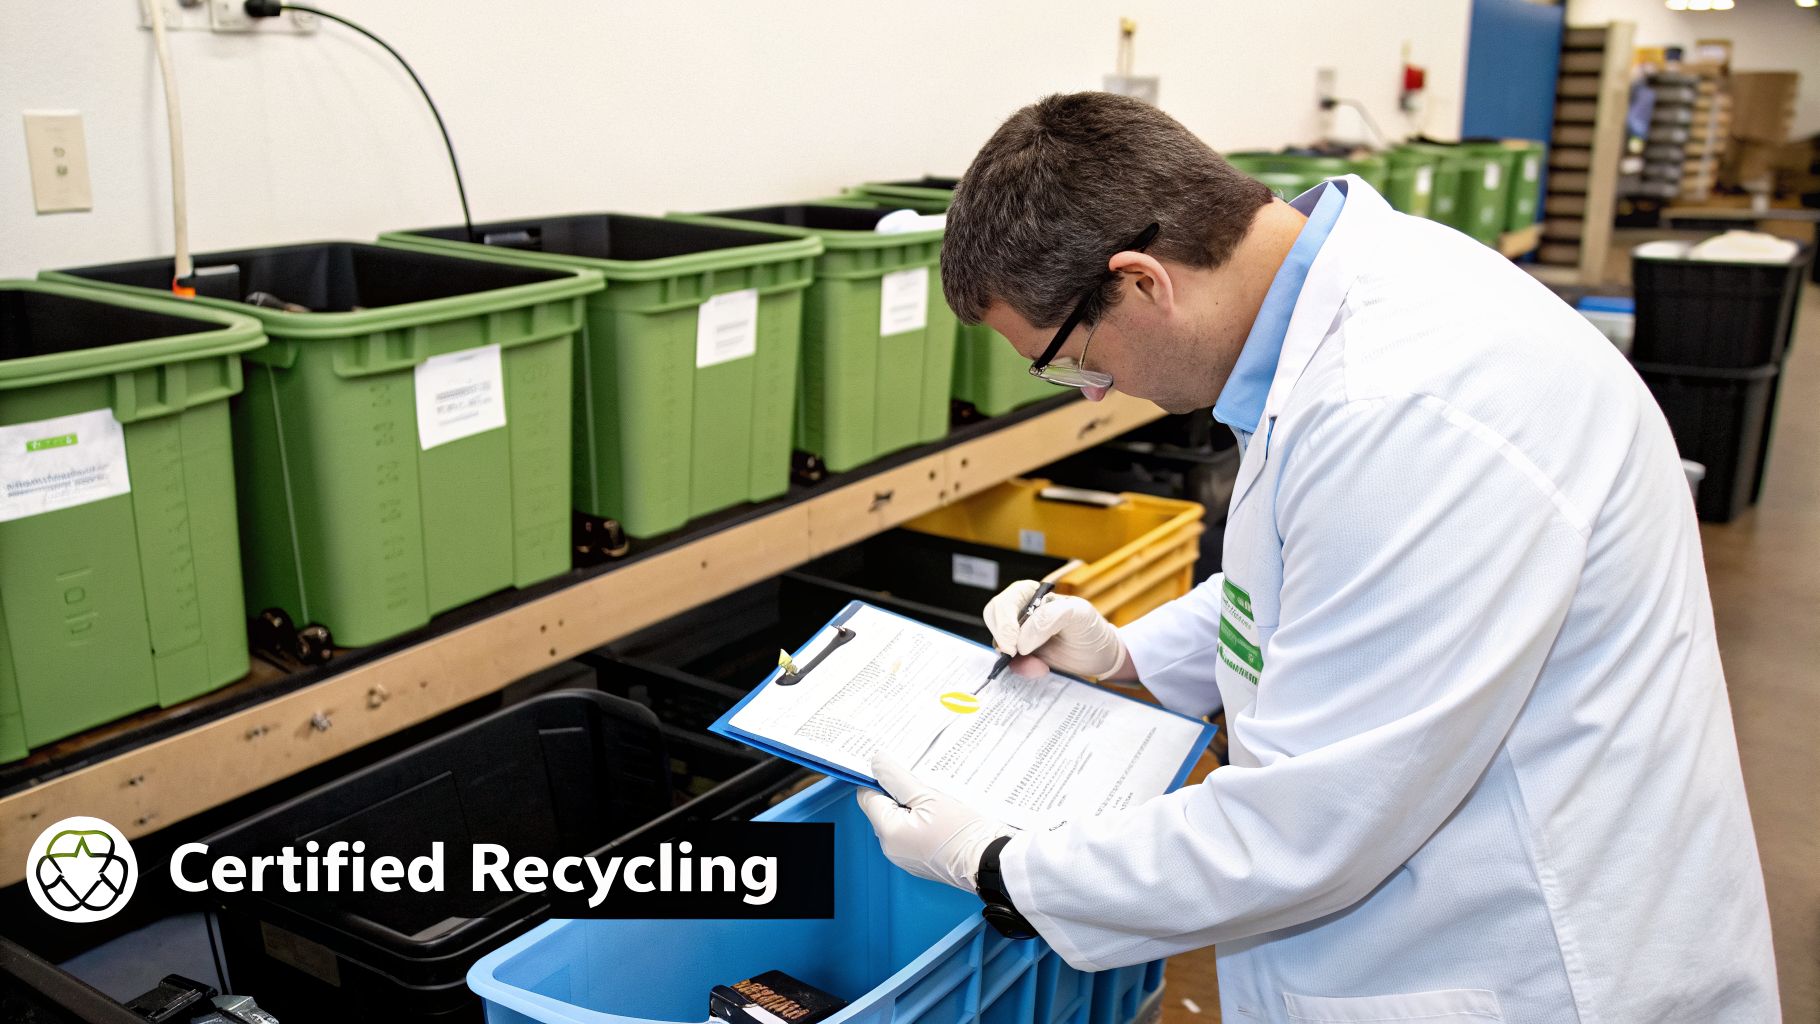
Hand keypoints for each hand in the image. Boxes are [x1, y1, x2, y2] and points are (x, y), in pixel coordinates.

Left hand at [856, 753, 1012, 891]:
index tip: (896, 768)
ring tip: (936, 800)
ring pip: (900, 820)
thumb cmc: (963, 834)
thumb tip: (876, 762)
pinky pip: (912, 833)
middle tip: (923, 782)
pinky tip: (942, 816)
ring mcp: (906, 857)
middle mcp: (891, 848)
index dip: (879, 779)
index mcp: (888, 832)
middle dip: (899, 792)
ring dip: (913, 806)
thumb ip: (898, 778)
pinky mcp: (920, 860)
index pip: (867, 797)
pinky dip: (923, 821)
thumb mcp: (929, 796)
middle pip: (883, 809)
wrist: (991, 863)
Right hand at [983, 581, 1126, 678]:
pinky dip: (1021, 669)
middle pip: (993, 619)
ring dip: (1014, 659)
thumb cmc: (1091, 628)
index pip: (1005, 602)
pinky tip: (1041, 669)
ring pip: (998, 643)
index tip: (1015, 644)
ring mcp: (1020, 634)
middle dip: (1003, 640)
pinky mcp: (1023, 655)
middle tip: (1017, 654)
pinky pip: (1009, 662)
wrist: (1101, 656)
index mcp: (1032, 595)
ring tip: (1040, 666)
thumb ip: (1049, 618)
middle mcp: (1021, 612)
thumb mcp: (1079, 614)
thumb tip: (1022, 640)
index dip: (1004, 623)